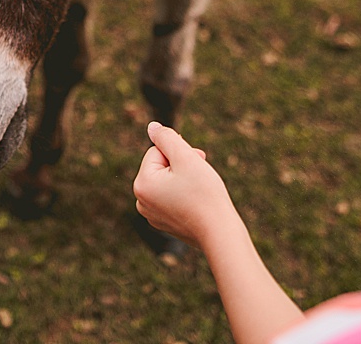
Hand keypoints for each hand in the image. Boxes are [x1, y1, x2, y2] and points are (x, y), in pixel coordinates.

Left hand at [132, 122, 239, 249]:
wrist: (220, 233)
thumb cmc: (204, 194)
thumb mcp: (185, 157)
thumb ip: (166, 138)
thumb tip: (152, 126)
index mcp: (141, 184)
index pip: (158, 152)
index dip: (179, 154)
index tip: (196, 163)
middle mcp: (141, 201)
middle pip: (161, 168)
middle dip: (182, 166)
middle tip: (201, 176)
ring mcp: (152, 215)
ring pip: (168, 183)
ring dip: (184, 179)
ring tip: (200, 190)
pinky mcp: (165, 224)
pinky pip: (172, 199)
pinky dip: (185, 196)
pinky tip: (198, 204)